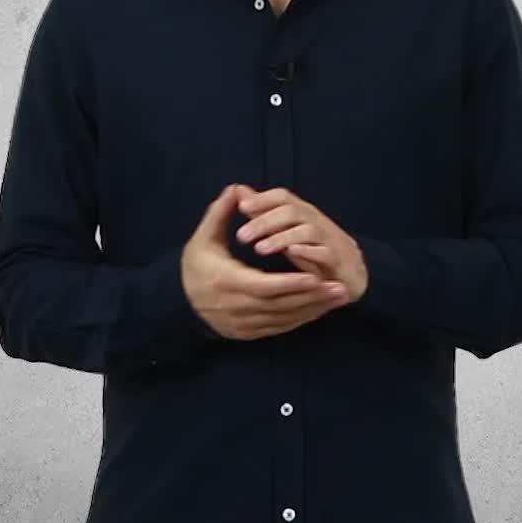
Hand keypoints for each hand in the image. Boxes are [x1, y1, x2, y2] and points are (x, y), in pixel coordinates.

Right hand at [182, 185, 351, 340]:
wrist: (180, 303)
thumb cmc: (196, 267)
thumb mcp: (204, 239)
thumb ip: (220, 213)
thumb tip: (236, 189)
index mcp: (227, 282)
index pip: (265, 286)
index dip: (291, 283)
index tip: (317, 276)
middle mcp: (237, 307)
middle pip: (281, 305)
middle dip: (313, 297)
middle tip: (341, 287)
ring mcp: (244, 324)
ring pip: (284, 319)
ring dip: (314, 309)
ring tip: (339, 296)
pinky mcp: (249, 333)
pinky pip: (280, 328)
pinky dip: (302, 319)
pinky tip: (321, 309)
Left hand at [231, 185, 368, 303]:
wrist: (351, 273)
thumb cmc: (315, 250)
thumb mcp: (287, 230)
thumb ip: (264, 212)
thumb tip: (240, 192)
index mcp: (303, 213)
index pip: (283, 197)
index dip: (262, 199)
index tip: (240, 206)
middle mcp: (317, 221)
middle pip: (292, 212)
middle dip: (265, 222)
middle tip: (241, 236)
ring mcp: (330, 240)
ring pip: (307, 231)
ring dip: (281, 238)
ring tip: (259, 249)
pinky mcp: (339, 260)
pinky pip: (325, 253)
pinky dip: (308, 252)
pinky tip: (292, 253)